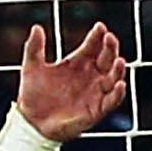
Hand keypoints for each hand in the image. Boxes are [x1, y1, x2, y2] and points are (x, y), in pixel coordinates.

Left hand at [13, 23, 128, 144]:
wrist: (31, 123)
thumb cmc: (33, 95)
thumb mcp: (32, 68)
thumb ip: (34, 48)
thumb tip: (36, 27)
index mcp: (78, 62)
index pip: (93, 45)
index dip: (97, 36)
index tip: (100, 27)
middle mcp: (90, 75)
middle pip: (107, 58)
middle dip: (110, 48)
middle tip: (109, 38)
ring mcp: (95, 92)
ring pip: (113, 78)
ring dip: (118, 69)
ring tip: (119, 60)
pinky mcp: (96, 110)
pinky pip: (112, 101)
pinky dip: (117, 93)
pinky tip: (119, 84)